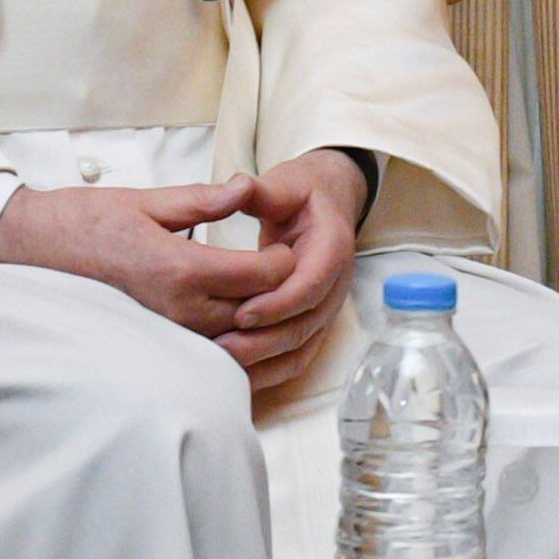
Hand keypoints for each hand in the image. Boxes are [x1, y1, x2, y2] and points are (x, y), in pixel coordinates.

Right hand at [0, 176, 288, 335]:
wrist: (32, 252)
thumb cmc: (85, 222)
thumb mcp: (148, 201)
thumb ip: (204, 200)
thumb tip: (246, 186)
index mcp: (181, 269)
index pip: (261, 276)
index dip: (286, 261)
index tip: (289, 244)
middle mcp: (178, 310)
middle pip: (258, 310)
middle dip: (281, 290)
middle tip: (291, 266)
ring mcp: (167, 333)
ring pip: (238, 337)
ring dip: (259, 317)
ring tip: (270, 290)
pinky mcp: (156, 344)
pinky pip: (211, 350)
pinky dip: (234, 337)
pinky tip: (239, 318)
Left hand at [226, 149, 371, 400]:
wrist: (326, 203)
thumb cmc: (301, 194)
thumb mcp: (284, 183)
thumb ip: (261, 190)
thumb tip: (238, 187)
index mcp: (333, 246)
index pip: (312, 283)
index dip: (279, 302)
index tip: (242, 313)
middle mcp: (337, 283)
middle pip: (306, 323)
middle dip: (264, 341)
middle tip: (222, 347)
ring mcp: (328, 307)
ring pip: (302, 346)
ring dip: (264, 360)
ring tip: (222, 363)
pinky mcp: (314, 322)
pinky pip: (297, 357)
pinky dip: (270, 371)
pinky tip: (236, 375)